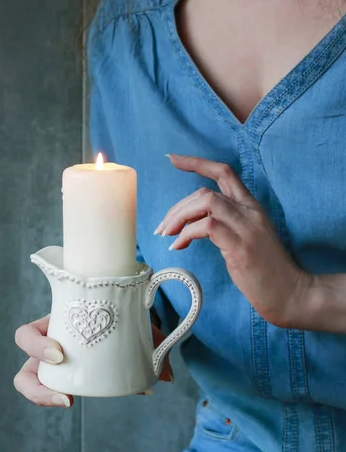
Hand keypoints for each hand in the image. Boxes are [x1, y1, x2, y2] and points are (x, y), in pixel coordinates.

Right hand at [14, 318, 172, 404]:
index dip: (35, 346)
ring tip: (69, 402)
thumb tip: (168, 377)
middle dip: (35, 387)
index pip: (25, 335)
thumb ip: (152, 342)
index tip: (60, 354)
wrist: (119, 314)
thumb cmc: (118, 314)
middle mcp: (47, 348)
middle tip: (66, 394)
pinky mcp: (62, 380)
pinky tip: (80, 401)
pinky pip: (52, 393)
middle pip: (23, 372)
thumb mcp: (131, 321)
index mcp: (54, 325)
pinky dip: (61, 399)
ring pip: (30, 387)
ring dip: (43, 398)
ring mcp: (52, 367)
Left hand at [156, 154, 312, 327]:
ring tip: (167, 234)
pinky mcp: (241, 246)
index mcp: (251, 206)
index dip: (197, 163)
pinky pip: (207, 227)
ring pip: (206, 203)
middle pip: (205, 192)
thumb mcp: (244, 238)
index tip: (173, 160)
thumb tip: (192, 223)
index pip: (224, 172)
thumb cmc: (265, 270)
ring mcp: (247, 227)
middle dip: (177, 208)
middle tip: (162, 227)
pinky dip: (187, 234)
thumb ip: (224, 224)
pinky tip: (179, 246)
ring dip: (179, 217)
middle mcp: (250, 211)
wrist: (289, 292)